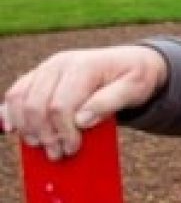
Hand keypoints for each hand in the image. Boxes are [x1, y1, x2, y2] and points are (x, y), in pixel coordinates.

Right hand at [3, 45, 167, 160]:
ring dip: (26, 127)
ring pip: (20, 99)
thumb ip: (109, 103)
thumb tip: (82, 121)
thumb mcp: (134, 88)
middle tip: (58, 153)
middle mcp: (59, 64)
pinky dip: (11, 112)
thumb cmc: (135, 76)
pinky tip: (13, 129)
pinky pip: (16, 93)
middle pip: (37, 105)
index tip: (73, 148)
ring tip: (41, 146)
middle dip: (44, 134)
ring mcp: (46, 68)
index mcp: (83, 66)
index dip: (63, 132)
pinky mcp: (39, 75)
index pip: (60, 106)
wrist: (132, 61)